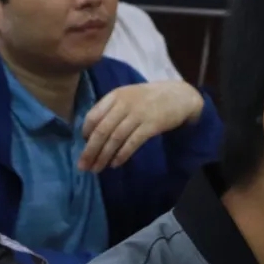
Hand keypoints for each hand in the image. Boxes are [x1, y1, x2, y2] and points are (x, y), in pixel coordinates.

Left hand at [79, 81, 203, 172]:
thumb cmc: (151, 97)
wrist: (180, 95)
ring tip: (97, 169)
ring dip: (104, 156)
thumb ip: (112, 108)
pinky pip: (132, 142)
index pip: (93, 116)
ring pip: (115, 139)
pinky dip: (122, 154)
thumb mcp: (129, 96)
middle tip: (83, 165)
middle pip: (101, 130)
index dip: (85, 133)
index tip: (83, 145)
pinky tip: (115, 164)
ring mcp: (138, 114)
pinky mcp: (152, 125)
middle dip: (90, 150)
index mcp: (115, 95)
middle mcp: (124, 104)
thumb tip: (93, 132)